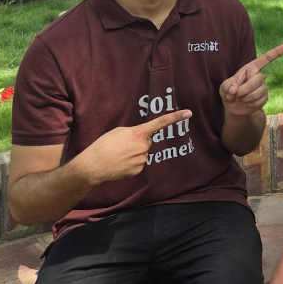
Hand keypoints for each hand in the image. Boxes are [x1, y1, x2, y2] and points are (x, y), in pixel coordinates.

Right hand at [75, 109, 191, 184]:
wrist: (93, 166)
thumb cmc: (103, 145)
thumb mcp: (118, 131)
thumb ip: (134, 132)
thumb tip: (144, 137)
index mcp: (138, 133)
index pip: (160, 123)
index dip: (175, 117)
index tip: (188, 113)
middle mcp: (144, 146)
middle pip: (147, 141)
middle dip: (138, 142)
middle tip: (121, 146)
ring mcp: (142, 159)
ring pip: (143, 153)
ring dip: (134, 153)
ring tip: (118, 155)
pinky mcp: (139, 170)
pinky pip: (139, 163)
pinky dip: (131, 162)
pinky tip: (120, 163)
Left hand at [220, 43, 282, 116]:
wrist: (233, 106)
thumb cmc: (229, 92)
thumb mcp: (224, 87)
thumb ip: (228, 86)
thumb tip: (235, 90)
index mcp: (251, 68)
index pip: (266, 59)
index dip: (277, 52)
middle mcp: (259, 76)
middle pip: (257, 80)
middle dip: (243, 89)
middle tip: (235, 94)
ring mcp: (263, 87)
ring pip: (257, 93)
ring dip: (245, 98)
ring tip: (240, 98)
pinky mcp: (265, 98)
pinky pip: (259, 101)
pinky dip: (249, 104)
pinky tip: (246, 103)